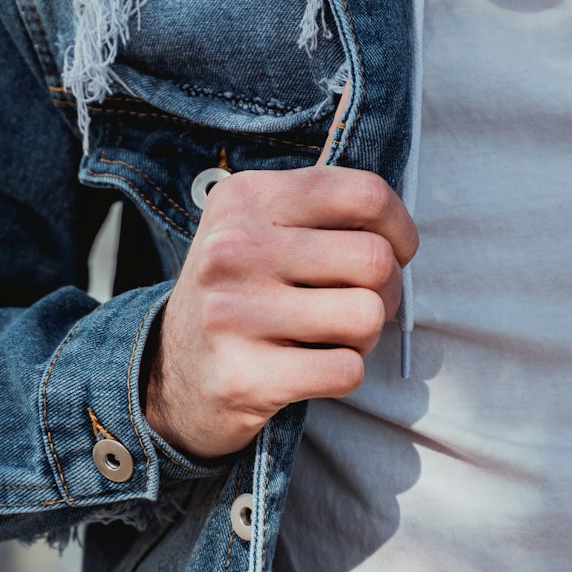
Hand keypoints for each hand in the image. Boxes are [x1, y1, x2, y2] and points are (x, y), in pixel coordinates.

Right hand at [144, 81, 419, 457]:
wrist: (171, 372)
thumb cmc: (242, 291)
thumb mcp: (261, 227)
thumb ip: (325, 210)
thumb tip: (400, 232)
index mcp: (246, 199)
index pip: (364, 194)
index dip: (399, 227)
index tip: (395, 250)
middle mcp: (233, 249)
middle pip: (374, 260)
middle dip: (386, 290)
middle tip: (358, 302)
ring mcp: (233, 314)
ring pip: (367, 317)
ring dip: (364, 335)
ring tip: (330, 336)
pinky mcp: (244, 376)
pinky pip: (347, 371)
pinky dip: (343, 374)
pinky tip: (311, 368)